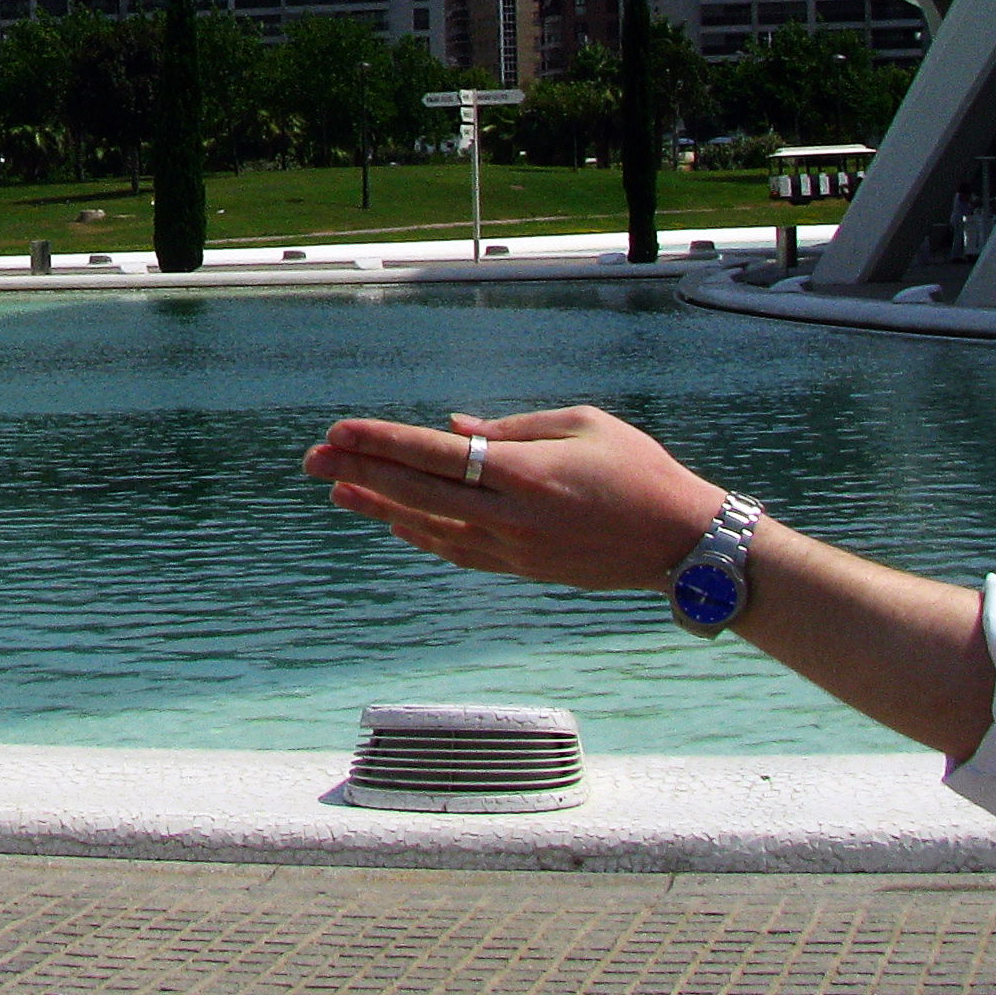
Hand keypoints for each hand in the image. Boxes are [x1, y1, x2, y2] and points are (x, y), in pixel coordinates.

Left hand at [308, 407, 733, 590]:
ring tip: (336, 490)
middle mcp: (511, 514)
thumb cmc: (641, 471)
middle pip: (416, 492)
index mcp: (526, 472)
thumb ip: (514, 427)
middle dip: (358, 473)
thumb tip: (453, 428)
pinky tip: (391, 522)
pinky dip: (418, 536)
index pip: (434, 454)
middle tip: (311, 459)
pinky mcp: (522, 570)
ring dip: (378, 507)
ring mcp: (513, 548)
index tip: (336, 431)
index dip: (380, 442)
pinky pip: (456, 552)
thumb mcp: (585, 426)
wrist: (685, 541)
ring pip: (427, 526)